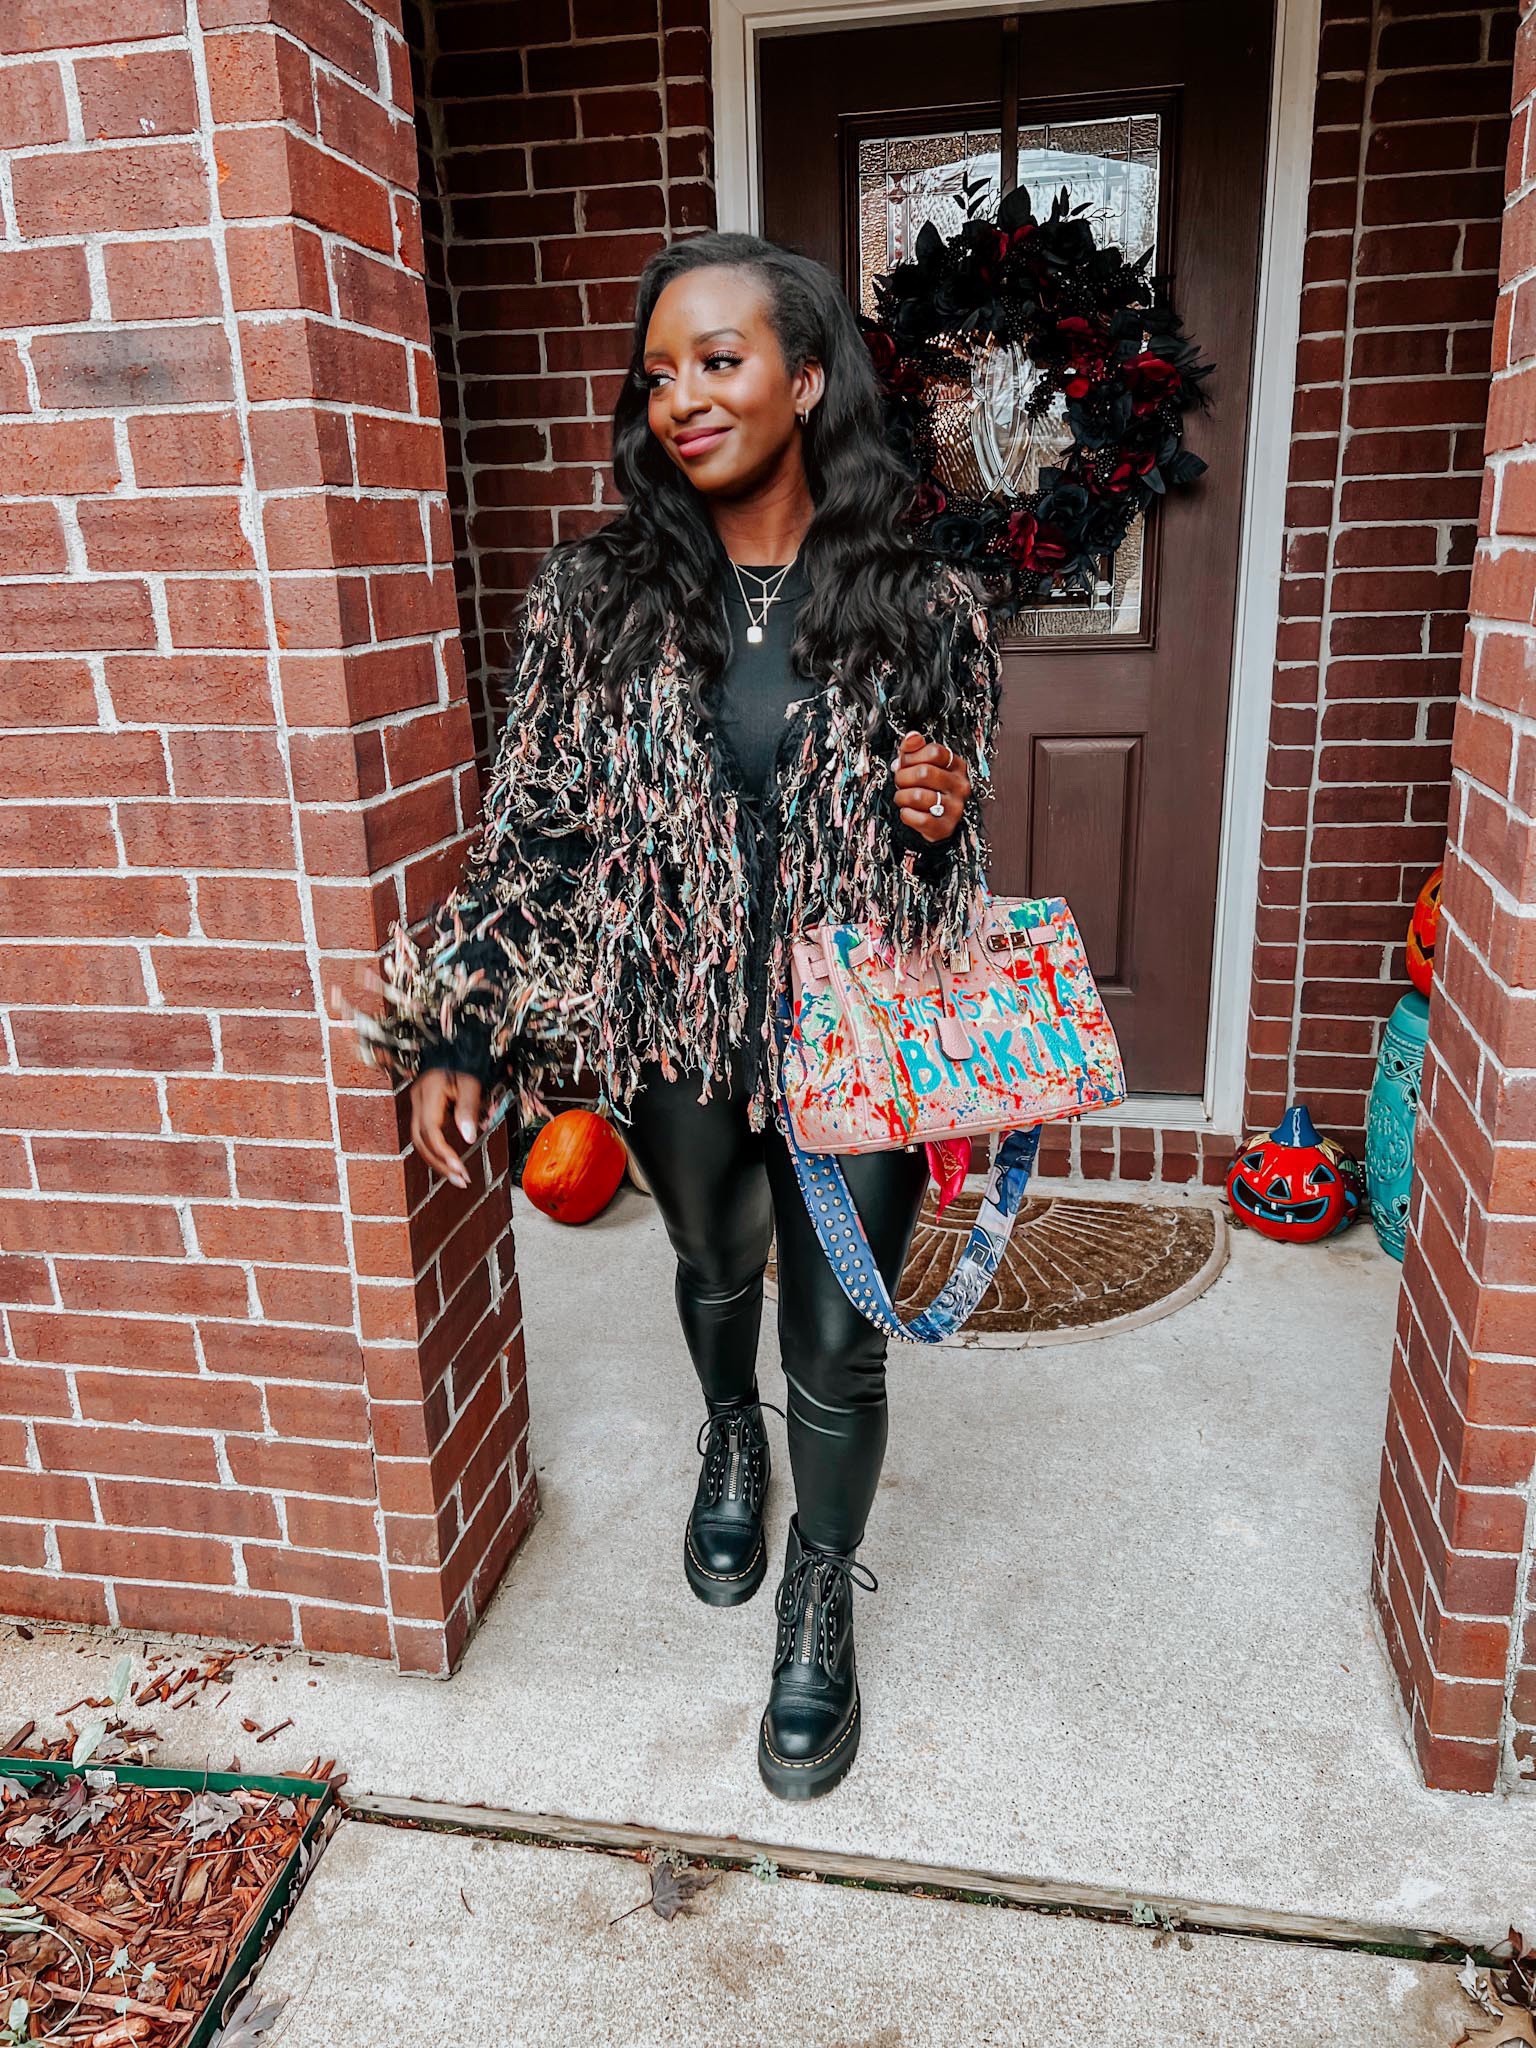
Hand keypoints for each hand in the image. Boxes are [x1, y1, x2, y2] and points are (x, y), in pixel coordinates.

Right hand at [409, 1068, 482, 1189]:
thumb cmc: (465, 1064)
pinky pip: (426, 1136)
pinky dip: (438, 1151)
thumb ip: (468, 1109)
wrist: (454, 1050)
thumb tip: (469, 1138)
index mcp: (428, 1092)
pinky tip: (451, 1163)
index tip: (460, 1168)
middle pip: (420, 1140)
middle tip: (461, 1181)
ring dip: (438, 1162)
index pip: (430, 1130)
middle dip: (439, 1164)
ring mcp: (417, 1106)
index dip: (443, 1152)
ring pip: (420, 1141)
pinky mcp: (423, 1111)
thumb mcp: (472, 1083)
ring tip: (458, 1178)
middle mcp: (417, 1101)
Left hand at [894, 730, 970, 842]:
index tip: (905, 763)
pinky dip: (906, 815)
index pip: (935, 752)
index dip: (913, 756)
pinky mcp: (946, 827)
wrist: (934, 820)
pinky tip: (908, 812)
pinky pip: (920, 819)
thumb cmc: (926, 788)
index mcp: (957, 765)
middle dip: (903, 777)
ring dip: (902, 797)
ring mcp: (956, 808)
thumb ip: (914, 748)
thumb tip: (912, 737)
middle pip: (924, 773)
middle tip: (900, 782)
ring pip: (918, 796)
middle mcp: (960, 785)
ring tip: (903, 798)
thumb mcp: (920, 763)